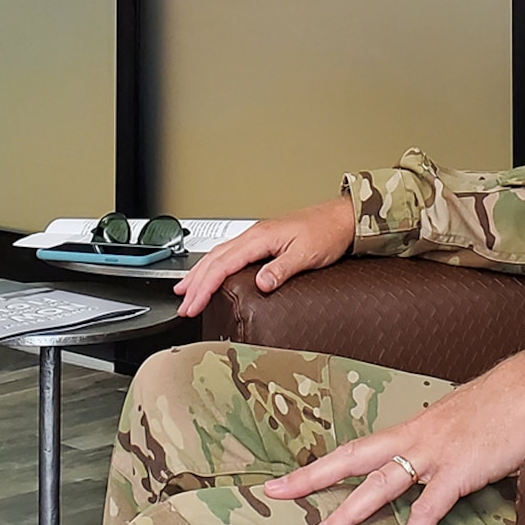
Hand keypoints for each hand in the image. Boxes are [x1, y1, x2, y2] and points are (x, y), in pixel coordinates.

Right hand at [172, 197, 354, 316]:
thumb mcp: (306, 254)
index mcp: (260, 238)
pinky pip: (228, 254)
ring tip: (184, 291)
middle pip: (214, 260)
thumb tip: (260, 284)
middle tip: (184, 306)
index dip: (205, 286)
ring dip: (199, 274)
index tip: (194, 304)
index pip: (223, 264)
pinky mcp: (261, 241)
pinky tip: (210, 273)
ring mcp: (256, 237)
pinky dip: (213, 266)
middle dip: (195, 284)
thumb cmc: (326, 233)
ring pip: (217, 255)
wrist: (340, 219)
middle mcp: (254, 235)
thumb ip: (281, 269)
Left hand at [264, 349, 524, 524]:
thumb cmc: (503, 405)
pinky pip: (427, 513)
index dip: (322, 463)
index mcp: (413, 427)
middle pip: (352, 459)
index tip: (287, 477)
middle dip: (311, 478)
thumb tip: (431, 463)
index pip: (357, 447)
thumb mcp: (459, 422)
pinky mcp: (458, 472)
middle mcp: (415, 437)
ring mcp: (434, 454)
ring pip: (378, 486)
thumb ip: (439, 444)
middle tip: (275, 493)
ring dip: (346, 514)